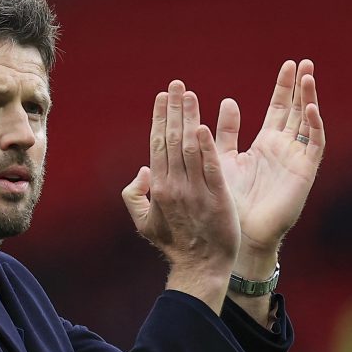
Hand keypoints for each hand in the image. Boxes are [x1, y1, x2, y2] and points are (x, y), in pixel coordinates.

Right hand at [122, 80, 239, 311]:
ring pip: (189, 147)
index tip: (162, 96)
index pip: (157, 144)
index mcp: (157, 188)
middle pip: (171, 139)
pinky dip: (206, 147)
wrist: (200, 267)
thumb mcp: (144, 223)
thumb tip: (141, 170)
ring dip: (189, 118)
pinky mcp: (216, 198)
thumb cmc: (174, 245)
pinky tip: (204, 126)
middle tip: (176, 84)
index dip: (159, 118)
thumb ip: (135, 195)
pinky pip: (209, 168)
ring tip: (189, 95)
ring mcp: (195, 191)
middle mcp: (174, 185)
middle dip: (174, 109)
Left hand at [215, 59, 325, 266]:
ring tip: (307, 75)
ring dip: (308, 100)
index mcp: (265, 145)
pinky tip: (309, 108)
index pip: (278, 110)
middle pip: (296, 111)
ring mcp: (296, 160)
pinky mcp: (304, 173)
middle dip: (300, 87)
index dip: (284, 88)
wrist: (239, 234)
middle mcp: (284, 150)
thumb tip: (227, 101)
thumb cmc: (229, 202)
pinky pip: (314, 145)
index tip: (287, 65)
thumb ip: (224, 132)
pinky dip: (313, 126)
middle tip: (303, 61)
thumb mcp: (221, 160)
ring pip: (307, 123)